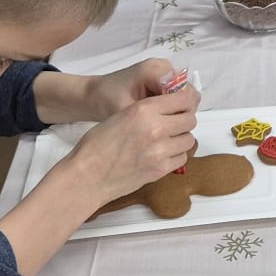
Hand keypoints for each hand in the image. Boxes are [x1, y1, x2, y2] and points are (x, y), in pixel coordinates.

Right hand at [63, 88, 199, 204]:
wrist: (86, 176)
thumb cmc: (96, 145)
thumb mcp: (119, 115)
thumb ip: (145, 111)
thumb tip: (168, 110)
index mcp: (143, 110)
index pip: (182, 99)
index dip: (183, 103)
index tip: (180, 108)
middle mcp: (155, 128)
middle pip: (189, 120)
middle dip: (183, 121)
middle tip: (173, 126)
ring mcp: (160, 151)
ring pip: (189, 140)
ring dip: (180, 139)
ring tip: (166, 141)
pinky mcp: (160, 170)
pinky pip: (181, 158)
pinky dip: (175, 156)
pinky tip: (162, 155)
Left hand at [78, 58, 189, 122]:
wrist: (93, 94)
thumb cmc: (107, 100)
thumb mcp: (128, 110)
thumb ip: (151, 114)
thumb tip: (176, 126)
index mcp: (157, 70)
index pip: (186, 94)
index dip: (180, 113)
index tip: (166, 128)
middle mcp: (165, 68)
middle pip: (188, 95)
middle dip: (178, 114)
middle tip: (161, 128)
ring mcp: (165, 74)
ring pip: (184, 98)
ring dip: (175, 113)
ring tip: (158, 125)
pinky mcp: (162, 82)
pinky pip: (176, 98)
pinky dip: (170, 111)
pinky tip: (157, 120)